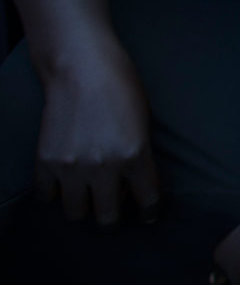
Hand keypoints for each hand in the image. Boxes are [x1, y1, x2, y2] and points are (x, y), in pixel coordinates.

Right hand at [35, 47, 158, 225]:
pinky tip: (64, 182)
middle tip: (113, 206)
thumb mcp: (144, 122)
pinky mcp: (46, 162)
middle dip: (112, 215)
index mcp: (135, 156)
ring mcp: (72, 167)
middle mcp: (104, 167)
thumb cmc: (121, 87)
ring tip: (87, 193)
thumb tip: (134, 183)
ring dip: (83, 206)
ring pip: (75, 213)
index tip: (148, 214)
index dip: (149, 211)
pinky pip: (47, 196)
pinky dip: (55, 193)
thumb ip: (140, 155)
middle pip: (106, 217)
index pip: (147, 201)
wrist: (81, 67)